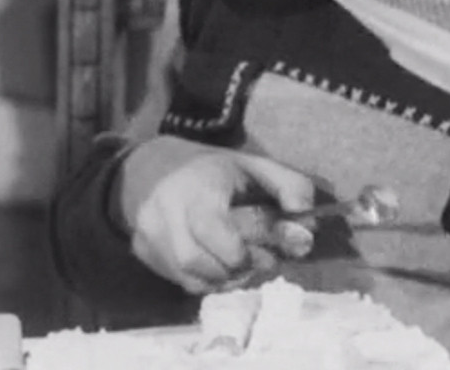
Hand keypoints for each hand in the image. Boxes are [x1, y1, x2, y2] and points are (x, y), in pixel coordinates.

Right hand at [115, 135, 314, 293]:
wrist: (155, 168)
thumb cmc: (214, 170)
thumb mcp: (257, 167)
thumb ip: (290, 188)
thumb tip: (306, 229)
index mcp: (196, 185)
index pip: (213, 230)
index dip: (241, 251)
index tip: (262, 250)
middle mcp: (164, 210)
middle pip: (199, 261)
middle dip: (235, 267)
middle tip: (255, 258)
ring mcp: (149, 234)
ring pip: (190, 278)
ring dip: (223, 278)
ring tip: (237, 261)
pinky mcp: (143, 252)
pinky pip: (181, 282)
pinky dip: (207, 281)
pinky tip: (217, 263)